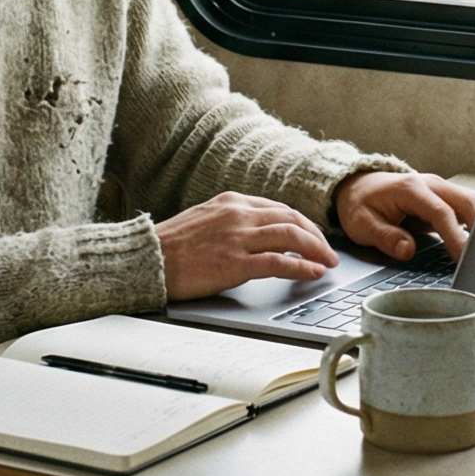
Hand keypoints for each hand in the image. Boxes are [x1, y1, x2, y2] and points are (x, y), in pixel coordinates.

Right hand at [155, 192, 338, 299]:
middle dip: (316, 236)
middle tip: (329, 252)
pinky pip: (279, 262)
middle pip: (292, 218)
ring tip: (328, 263)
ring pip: (291, 235)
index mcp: (231, 202)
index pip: (279, 208)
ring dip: (316, 249)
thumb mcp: (205, 221)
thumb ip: (232, 223)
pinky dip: (302, 267)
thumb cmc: (170, 245)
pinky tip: (313, 273)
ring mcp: (238, 237)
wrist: (146, 258)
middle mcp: (239, 214)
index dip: (302, 224)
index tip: (313, 237)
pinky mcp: (235, 263)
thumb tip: (258, 236)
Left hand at [332, 171, 474, 264]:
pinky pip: (470, 208)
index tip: (464, 258)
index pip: (441, 212)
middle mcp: (431, 184)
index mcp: (410, 189)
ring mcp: (442, 189)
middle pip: (468, 202)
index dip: (455, 236)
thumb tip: (408, 251)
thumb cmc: (360, 204)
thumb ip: (385, 236)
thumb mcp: (361, 224)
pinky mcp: (446, 198)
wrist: (359, 186)